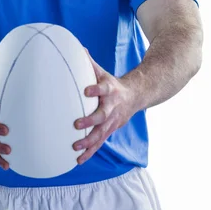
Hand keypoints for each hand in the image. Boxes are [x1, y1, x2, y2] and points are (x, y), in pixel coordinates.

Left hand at [73, 48, 134, 164]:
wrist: (135, 96)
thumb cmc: (112, 84)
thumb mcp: (103, 72)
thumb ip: (90, 63)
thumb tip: (78, 48)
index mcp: (110, 90)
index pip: (103, 88)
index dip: (95, 89)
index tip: (86, 90)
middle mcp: (112, 107)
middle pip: (102, 115)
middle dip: (89, 121)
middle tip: (76, 124)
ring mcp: (111, 122)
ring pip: (101, 134)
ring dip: (88, 142)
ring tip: (75, 147)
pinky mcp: (109, 131)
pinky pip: (99, 144)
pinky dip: (89, 153)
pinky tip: (78, 161)